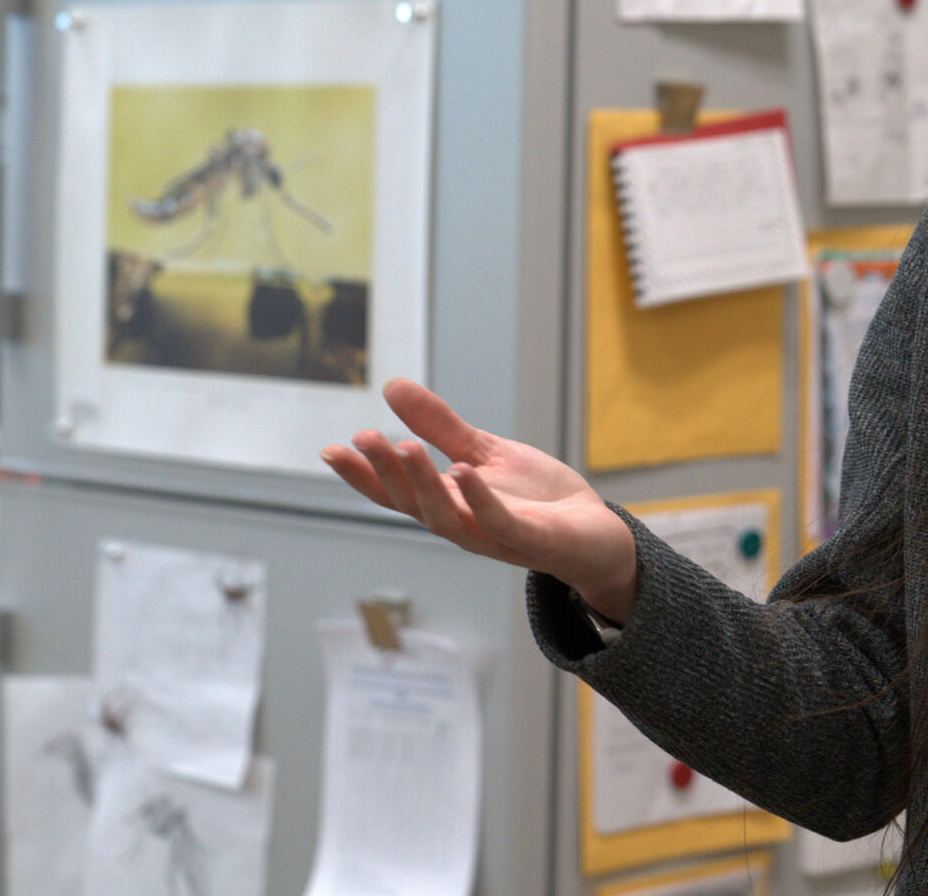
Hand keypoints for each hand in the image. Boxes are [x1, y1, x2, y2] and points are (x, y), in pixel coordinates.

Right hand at [321, 379, 639, 622]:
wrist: (596, 532)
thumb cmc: (538, 499)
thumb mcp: (484, 452)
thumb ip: (441, 427)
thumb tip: (392, 386)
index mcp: (448, 504)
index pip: (396, 493)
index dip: (363, 475)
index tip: (331, 449)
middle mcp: (463, 525)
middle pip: (413, 504)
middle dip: (386, 473)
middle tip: (363, 439)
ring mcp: (495, 536)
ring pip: (447, 518)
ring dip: (423, 485)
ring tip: (405, 447)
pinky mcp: (531, 540)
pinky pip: (499, 524)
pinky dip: (479, 501)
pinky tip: (464, 472)